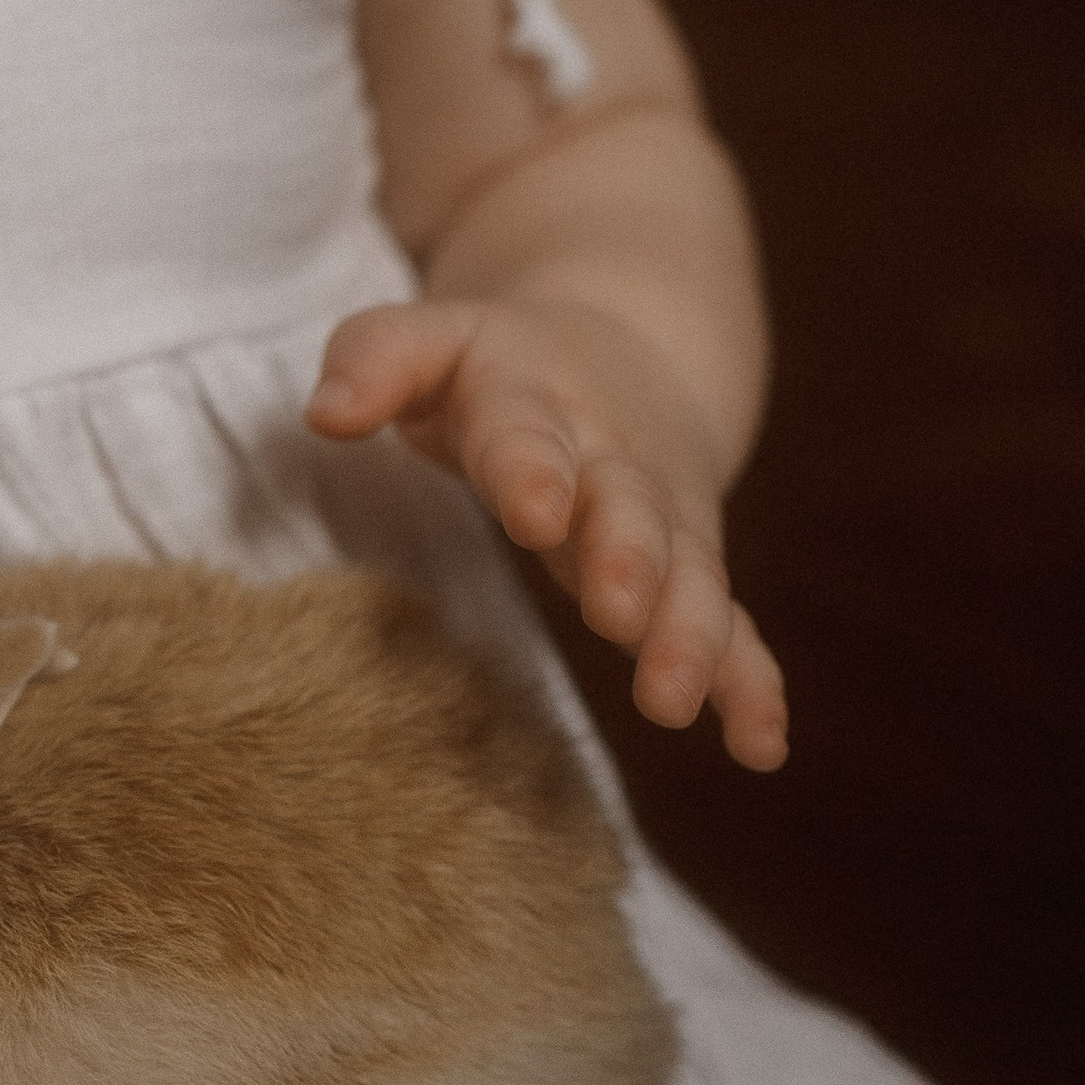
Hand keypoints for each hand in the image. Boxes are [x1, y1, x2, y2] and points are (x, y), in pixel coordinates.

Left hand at [306, 296, 788, 769]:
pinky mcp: (690, 569)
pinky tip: (759, 747)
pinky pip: (729, 625)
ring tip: (676, 700)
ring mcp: (659, 518)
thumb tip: (325, 414)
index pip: (526, 432)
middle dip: (627, 560)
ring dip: (689, 636)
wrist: (629, 347)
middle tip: (620, 614)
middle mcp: (608, 459)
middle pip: (627, 509)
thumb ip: (374, 361)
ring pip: (687, 575)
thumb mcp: (430, 338)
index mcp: (531, 398)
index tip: (535, 511)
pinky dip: (748, 681)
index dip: (531, 470)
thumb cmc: (494, 364)